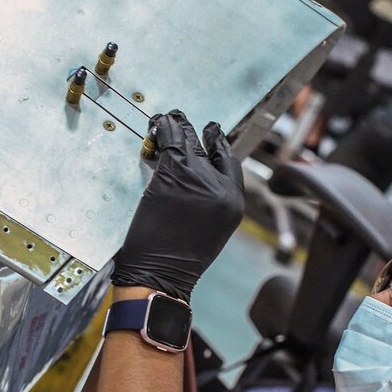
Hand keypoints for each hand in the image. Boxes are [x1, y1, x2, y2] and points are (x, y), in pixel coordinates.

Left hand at [111, 110, 243, 301]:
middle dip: (195, 133)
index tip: (212, 134)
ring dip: (176, 125)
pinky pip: (168, 141)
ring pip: (187, 140)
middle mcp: (220, 188)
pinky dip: (162, 128)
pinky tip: (157, 123)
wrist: (160, 273)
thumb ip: (209, 200)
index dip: (219, 145)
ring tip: (168, 117)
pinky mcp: (172, 174)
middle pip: (208, 149)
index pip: (230, 163)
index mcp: (234, 203)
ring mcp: (196, 179)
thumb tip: (194, 175)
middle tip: (183, 120)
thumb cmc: (179, 259)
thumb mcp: (209, 229)